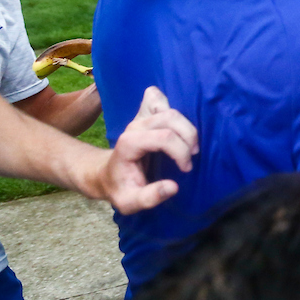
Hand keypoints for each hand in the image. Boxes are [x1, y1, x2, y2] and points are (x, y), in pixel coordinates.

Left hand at [100, 86, 199, 214]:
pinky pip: (156, 98)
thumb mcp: (129, 202)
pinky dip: (169, 104)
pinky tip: (174, 125)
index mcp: (129, 144)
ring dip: (186, 125)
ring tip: (189, 145)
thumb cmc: (120, 188)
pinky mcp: (143, 114)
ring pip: (169, 107)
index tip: (186, 169)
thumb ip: (149, 198)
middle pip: (170, 117)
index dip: (180, 152)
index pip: (164, 137)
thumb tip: (173, 187)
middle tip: (191, 157)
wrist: (107, 175)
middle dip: (188, 137)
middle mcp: (134, 126)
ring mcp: (138, 117)